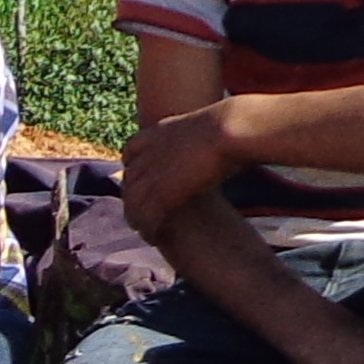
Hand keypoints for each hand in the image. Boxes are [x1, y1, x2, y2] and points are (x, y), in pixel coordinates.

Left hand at [120, 109, 233, 238]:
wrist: (231, 128)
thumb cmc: (234, 124)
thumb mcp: (206, 125)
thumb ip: (198, 134)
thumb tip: (214, 134)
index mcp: (157, 133)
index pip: (130, 154)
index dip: (134, 170)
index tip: (140, 182)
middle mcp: (148, 154)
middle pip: (129, 181)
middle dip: (132, 199)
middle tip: (139, 214)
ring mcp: (151, 174)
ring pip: (132, 203)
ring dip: (137, 219)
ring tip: (143, 231)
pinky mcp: (161, 193)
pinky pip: (146, 217)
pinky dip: (149, 229)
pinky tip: (154, 238)